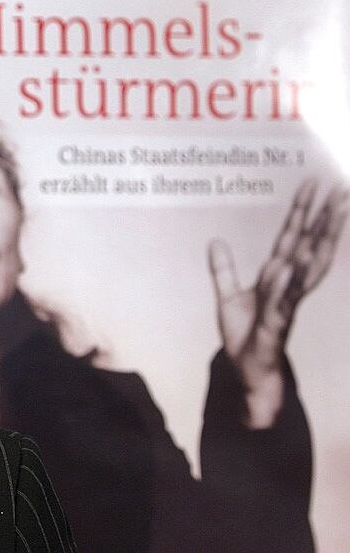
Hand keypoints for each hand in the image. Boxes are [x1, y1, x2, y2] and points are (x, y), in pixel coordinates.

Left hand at [208, 179, 347, 427]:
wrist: (246, 372)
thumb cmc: (244, 336)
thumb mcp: (226, 298)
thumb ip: (223, 269)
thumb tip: (215, 240)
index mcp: (275, 275)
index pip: (291, 236)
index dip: (301, 209)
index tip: (313, 182)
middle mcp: (287, 285)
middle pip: (308, 245)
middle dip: (324, 218)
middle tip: (341, 189)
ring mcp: (285, 303)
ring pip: (308, 269)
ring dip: (320, 242)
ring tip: (333, 215)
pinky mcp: (276, 323)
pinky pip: (283, 299)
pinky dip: (286, 282)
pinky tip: (289, 263)